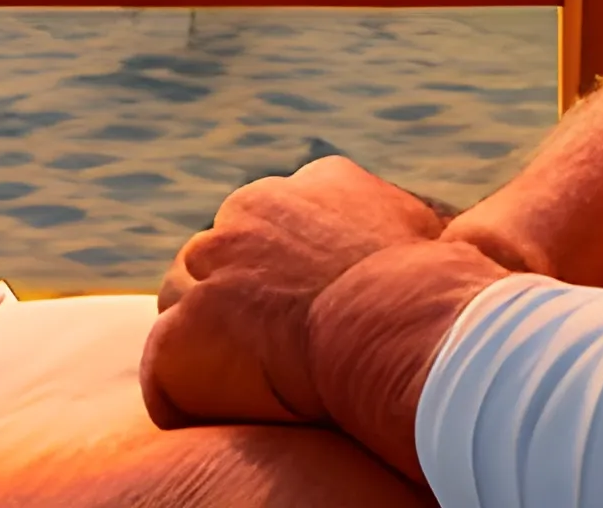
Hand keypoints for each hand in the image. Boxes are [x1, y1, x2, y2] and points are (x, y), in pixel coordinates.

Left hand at [139, 156, 445, 429]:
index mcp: (312, 183)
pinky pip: (166, 378)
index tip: (313, 311)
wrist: (397, 325)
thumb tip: (436, 240)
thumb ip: (400, 226)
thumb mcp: (425, 233)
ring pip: (185, 310)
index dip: (290, 274)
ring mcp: (207, 269)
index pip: (278, 222)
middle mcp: (248, 211)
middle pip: (224, 258)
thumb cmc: (432, 291)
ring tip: (257, 387)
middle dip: (241, 304)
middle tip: (280, 354)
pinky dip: (190, 403)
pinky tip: (232, 418)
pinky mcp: (181, 334)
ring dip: (210, 347)